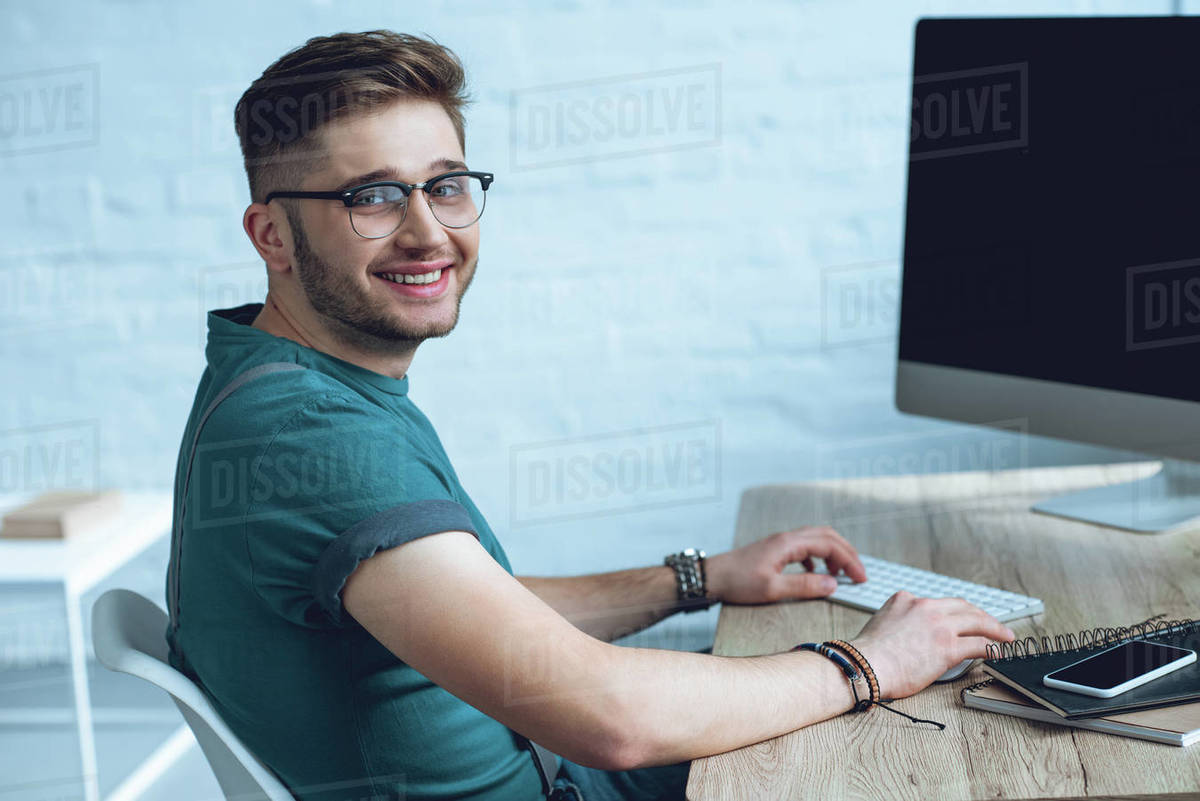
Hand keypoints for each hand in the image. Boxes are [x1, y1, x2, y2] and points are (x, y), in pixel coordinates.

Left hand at [705, 526, 867, 605]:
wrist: (712, 577)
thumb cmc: (738, 582)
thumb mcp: (772, 589)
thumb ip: (805, 586)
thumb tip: (833, 584)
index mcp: (789, 544)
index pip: (829, 545)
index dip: (849, 560)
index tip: (861, 578)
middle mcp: (787, 538)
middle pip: (827, 536)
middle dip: (847, 553)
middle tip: (859, 574)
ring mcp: (781, 543)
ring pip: (816, 539)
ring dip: (833, 553)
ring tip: (842, 574)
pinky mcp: (775, 550)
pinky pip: (805, 547)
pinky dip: (818, 558)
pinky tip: (816, 574)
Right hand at [848, 591, 1016, 699]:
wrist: (865, 665)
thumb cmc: (868, 654)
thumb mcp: (883, 622)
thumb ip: (900, 620)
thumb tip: (911, 635)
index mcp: (906, 599)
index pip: (939, 602)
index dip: (956, 611)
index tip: (964, 617)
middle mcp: (925, 607)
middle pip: (963, 607)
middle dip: (981, 615)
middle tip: (992, 624)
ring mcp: (939, 625)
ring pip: (977, 622)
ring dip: (995, 629)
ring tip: (1005, 636)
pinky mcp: (948, 647)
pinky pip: (980, 644)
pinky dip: (994, 647)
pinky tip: (1000, 651)